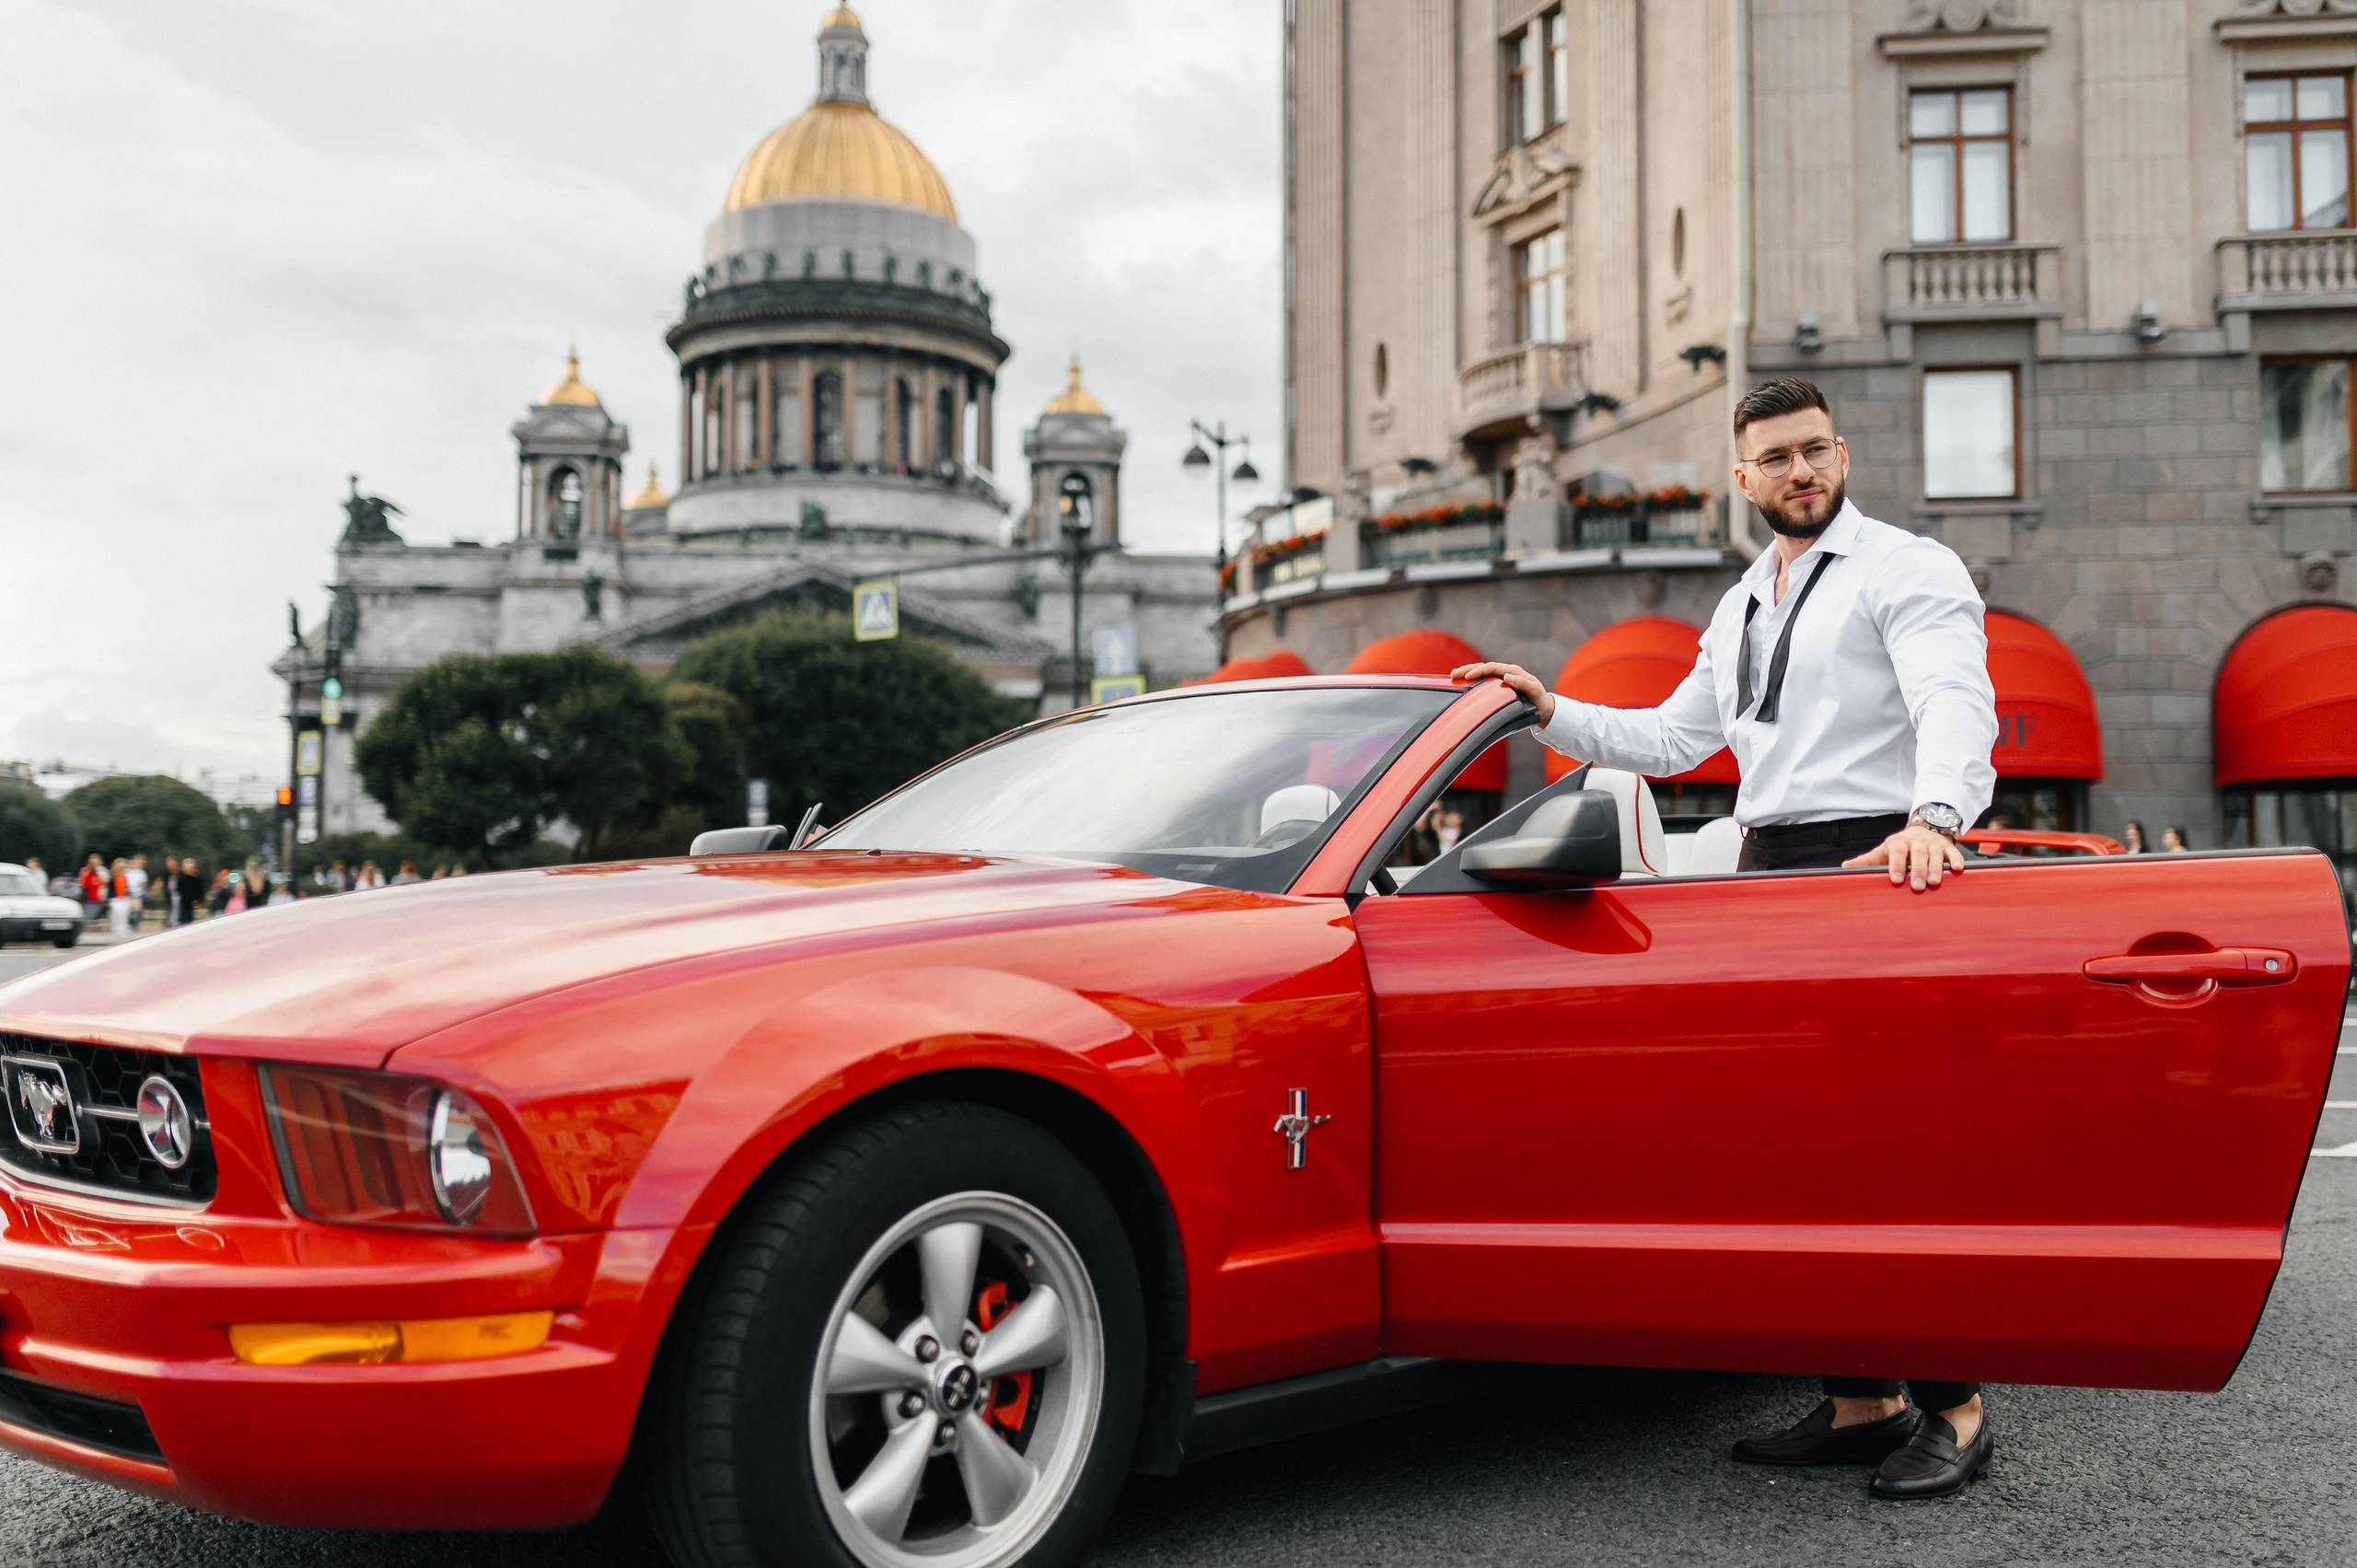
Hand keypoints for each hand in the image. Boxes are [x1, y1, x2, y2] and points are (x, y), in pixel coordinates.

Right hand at [1450, 661, 1554, 724]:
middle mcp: (1507, 672)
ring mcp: (1503, 677)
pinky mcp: (1500, 684)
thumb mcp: (1534, 691)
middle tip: (1453, 674)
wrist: (1543, 706)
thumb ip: (1522, 683)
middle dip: (1468, 669)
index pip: (1492, 667)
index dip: (1479, 670)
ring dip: (1468, 672)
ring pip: (1482, 671)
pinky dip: (1473, 678)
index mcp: (1513, 671)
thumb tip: (1507, 677)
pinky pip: (1484, 678)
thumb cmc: (1539, 699)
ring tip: (1454, 675)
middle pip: (1484, 667)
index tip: (1467, 676)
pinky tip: (1463, 681)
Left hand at [1843, 821, 1964, 890]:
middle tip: (1918, 886)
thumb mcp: (1883, 850)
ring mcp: (1933, 844)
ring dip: (1936, 867)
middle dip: (1918, 869)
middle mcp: (1916, 842)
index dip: (1896, 864)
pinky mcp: (1948, 847)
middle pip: (1917, 854)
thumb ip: (1867, 860)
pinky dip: (1956, 860)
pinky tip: (1958, 869)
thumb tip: (1845, 868)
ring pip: (1935, 854)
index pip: (1896, 851)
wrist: (1924, 828)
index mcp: (1898, 843)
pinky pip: (1953, 852)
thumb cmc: (1900, 846)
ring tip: (1935, 882)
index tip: (1895, 880)